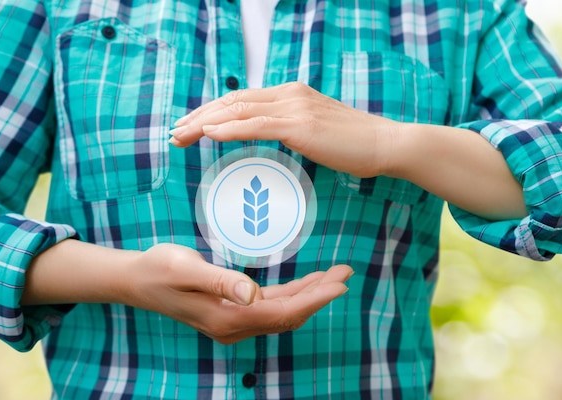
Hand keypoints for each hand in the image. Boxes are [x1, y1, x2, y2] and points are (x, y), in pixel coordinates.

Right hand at [123, 243, 351, 343]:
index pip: (282, 312)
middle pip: (288, 314)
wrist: (137, 280)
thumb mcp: (186, 269)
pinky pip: (270, 306)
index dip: (314, 299)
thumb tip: (252, 293)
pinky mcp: (232, 312)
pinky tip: (306, 283)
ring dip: (309, 294)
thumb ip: (220, 280)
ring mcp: (233, 322)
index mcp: (226, 318)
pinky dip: (292, 294)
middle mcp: (234, 326)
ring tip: (335, 275)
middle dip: (319, 295)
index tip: (340, 285)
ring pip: (282, 311)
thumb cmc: (159, 269)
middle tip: (346, 273)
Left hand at [169, 82, 398, 177]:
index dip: (211, 111)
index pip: (240, 99)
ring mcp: (294, 107)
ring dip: (203, 124)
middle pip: (231, 102)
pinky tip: (208, 135)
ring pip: (237, 111)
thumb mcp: (317, 129)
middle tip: (175, 133)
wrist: (385, 143)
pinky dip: (228, 129)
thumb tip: (272, 137)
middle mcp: (288, 94)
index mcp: (290, 94)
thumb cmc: (354, 143)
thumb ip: (292, 127)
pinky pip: (255, 126)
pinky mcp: (300, 125)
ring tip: (181, 137)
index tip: (191, 126)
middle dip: (198, 117)